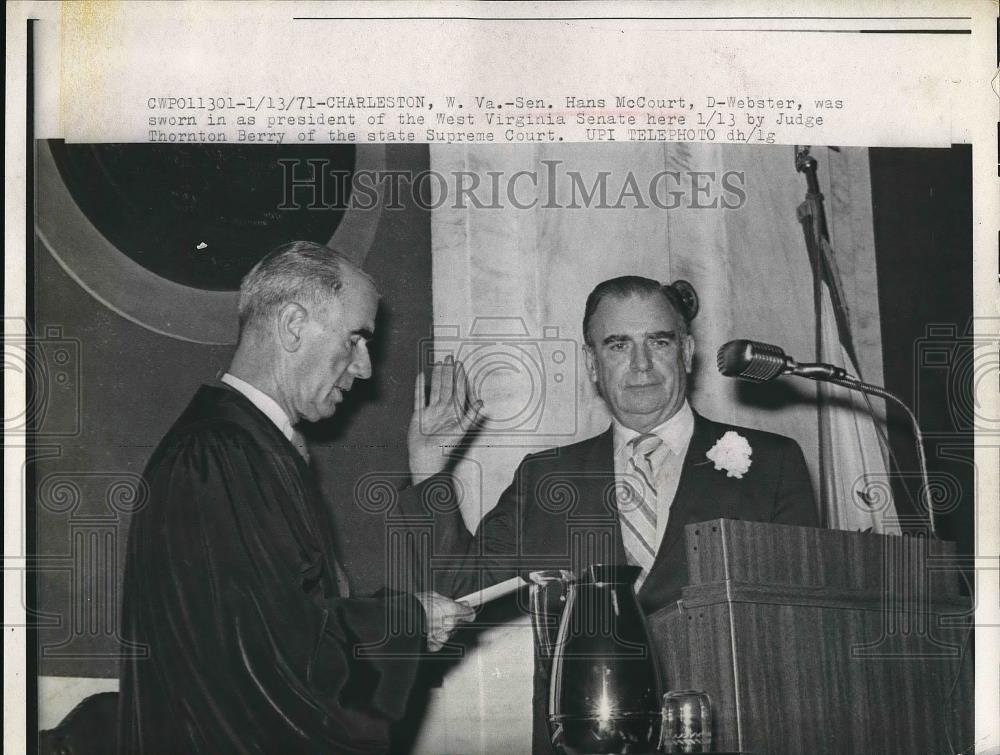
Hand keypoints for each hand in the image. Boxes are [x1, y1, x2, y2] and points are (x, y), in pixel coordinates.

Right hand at [408, 357, 483, 484]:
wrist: (426, 460)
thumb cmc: (445, 449)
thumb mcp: (461, 431)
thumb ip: (470, 416)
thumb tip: (481, 402)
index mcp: (454, 413)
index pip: (457, 391)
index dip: (459, 378)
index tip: (460, 365)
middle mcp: (443, 411)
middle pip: (446, 387)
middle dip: (448, 372)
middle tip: (450, 357)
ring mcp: (431, 412)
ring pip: (434, 389)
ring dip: (436, 376)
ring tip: (438, 363)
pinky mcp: (419, 415)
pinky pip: (419, 398)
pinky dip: (419, 387)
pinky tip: (420, 376)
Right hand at [414, 591, 475, 651]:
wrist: (402, 618)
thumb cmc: (415, 605)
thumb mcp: (433, 596)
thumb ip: (451, 601)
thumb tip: (463, 604)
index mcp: (451, 610)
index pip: (469, 614)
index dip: (467, 613)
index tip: (467, 612)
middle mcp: (449, 624)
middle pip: (458, 623)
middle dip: (452, 619)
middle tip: (440, 615)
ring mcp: (442, 636)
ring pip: (448, 633)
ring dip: (442, 629)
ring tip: (429, 622)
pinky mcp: (435, 646)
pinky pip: (439, 642)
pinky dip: (435, 639)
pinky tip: (427, 631)